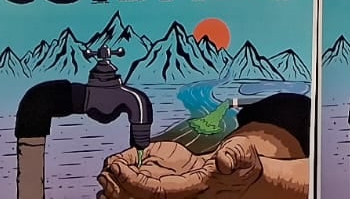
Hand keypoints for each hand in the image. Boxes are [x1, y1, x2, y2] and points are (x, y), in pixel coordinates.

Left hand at [99, 139, 267, 198]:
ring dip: (120, 190)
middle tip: (104, 172)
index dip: (134, 182)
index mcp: (194, 188)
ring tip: (104, 176)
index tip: (117, 168)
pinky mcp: (173, 187)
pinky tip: (114, 180)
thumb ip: (234, 155)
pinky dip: (127, 188)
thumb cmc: (242, 166)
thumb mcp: (243, 154)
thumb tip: (223, 160)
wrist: (245, 179)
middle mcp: (181, 195)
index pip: (157, 192)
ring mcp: (175, 192)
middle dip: (120, 188)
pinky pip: (146, 193)